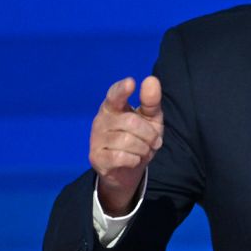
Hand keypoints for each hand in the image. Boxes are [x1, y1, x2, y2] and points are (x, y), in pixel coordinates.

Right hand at [89, 76, 163, 214]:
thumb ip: (151, 101)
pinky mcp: (96, 157)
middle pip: (131, 122)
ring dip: (143, 149)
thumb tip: (151, 79)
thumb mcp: (150, 119)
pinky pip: (120, 157)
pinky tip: (133, 160)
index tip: (131, 83)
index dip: (122, 89)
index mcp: (113, 106)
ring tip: (143, 151)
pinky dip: (134, 160)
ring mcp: (96, 138)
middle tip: (155, 142)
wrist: (128, 170)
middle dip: (149, 134)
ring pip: (127, 141)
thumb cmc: (140, 138)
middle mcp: (101, 119)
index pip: (115, 94)